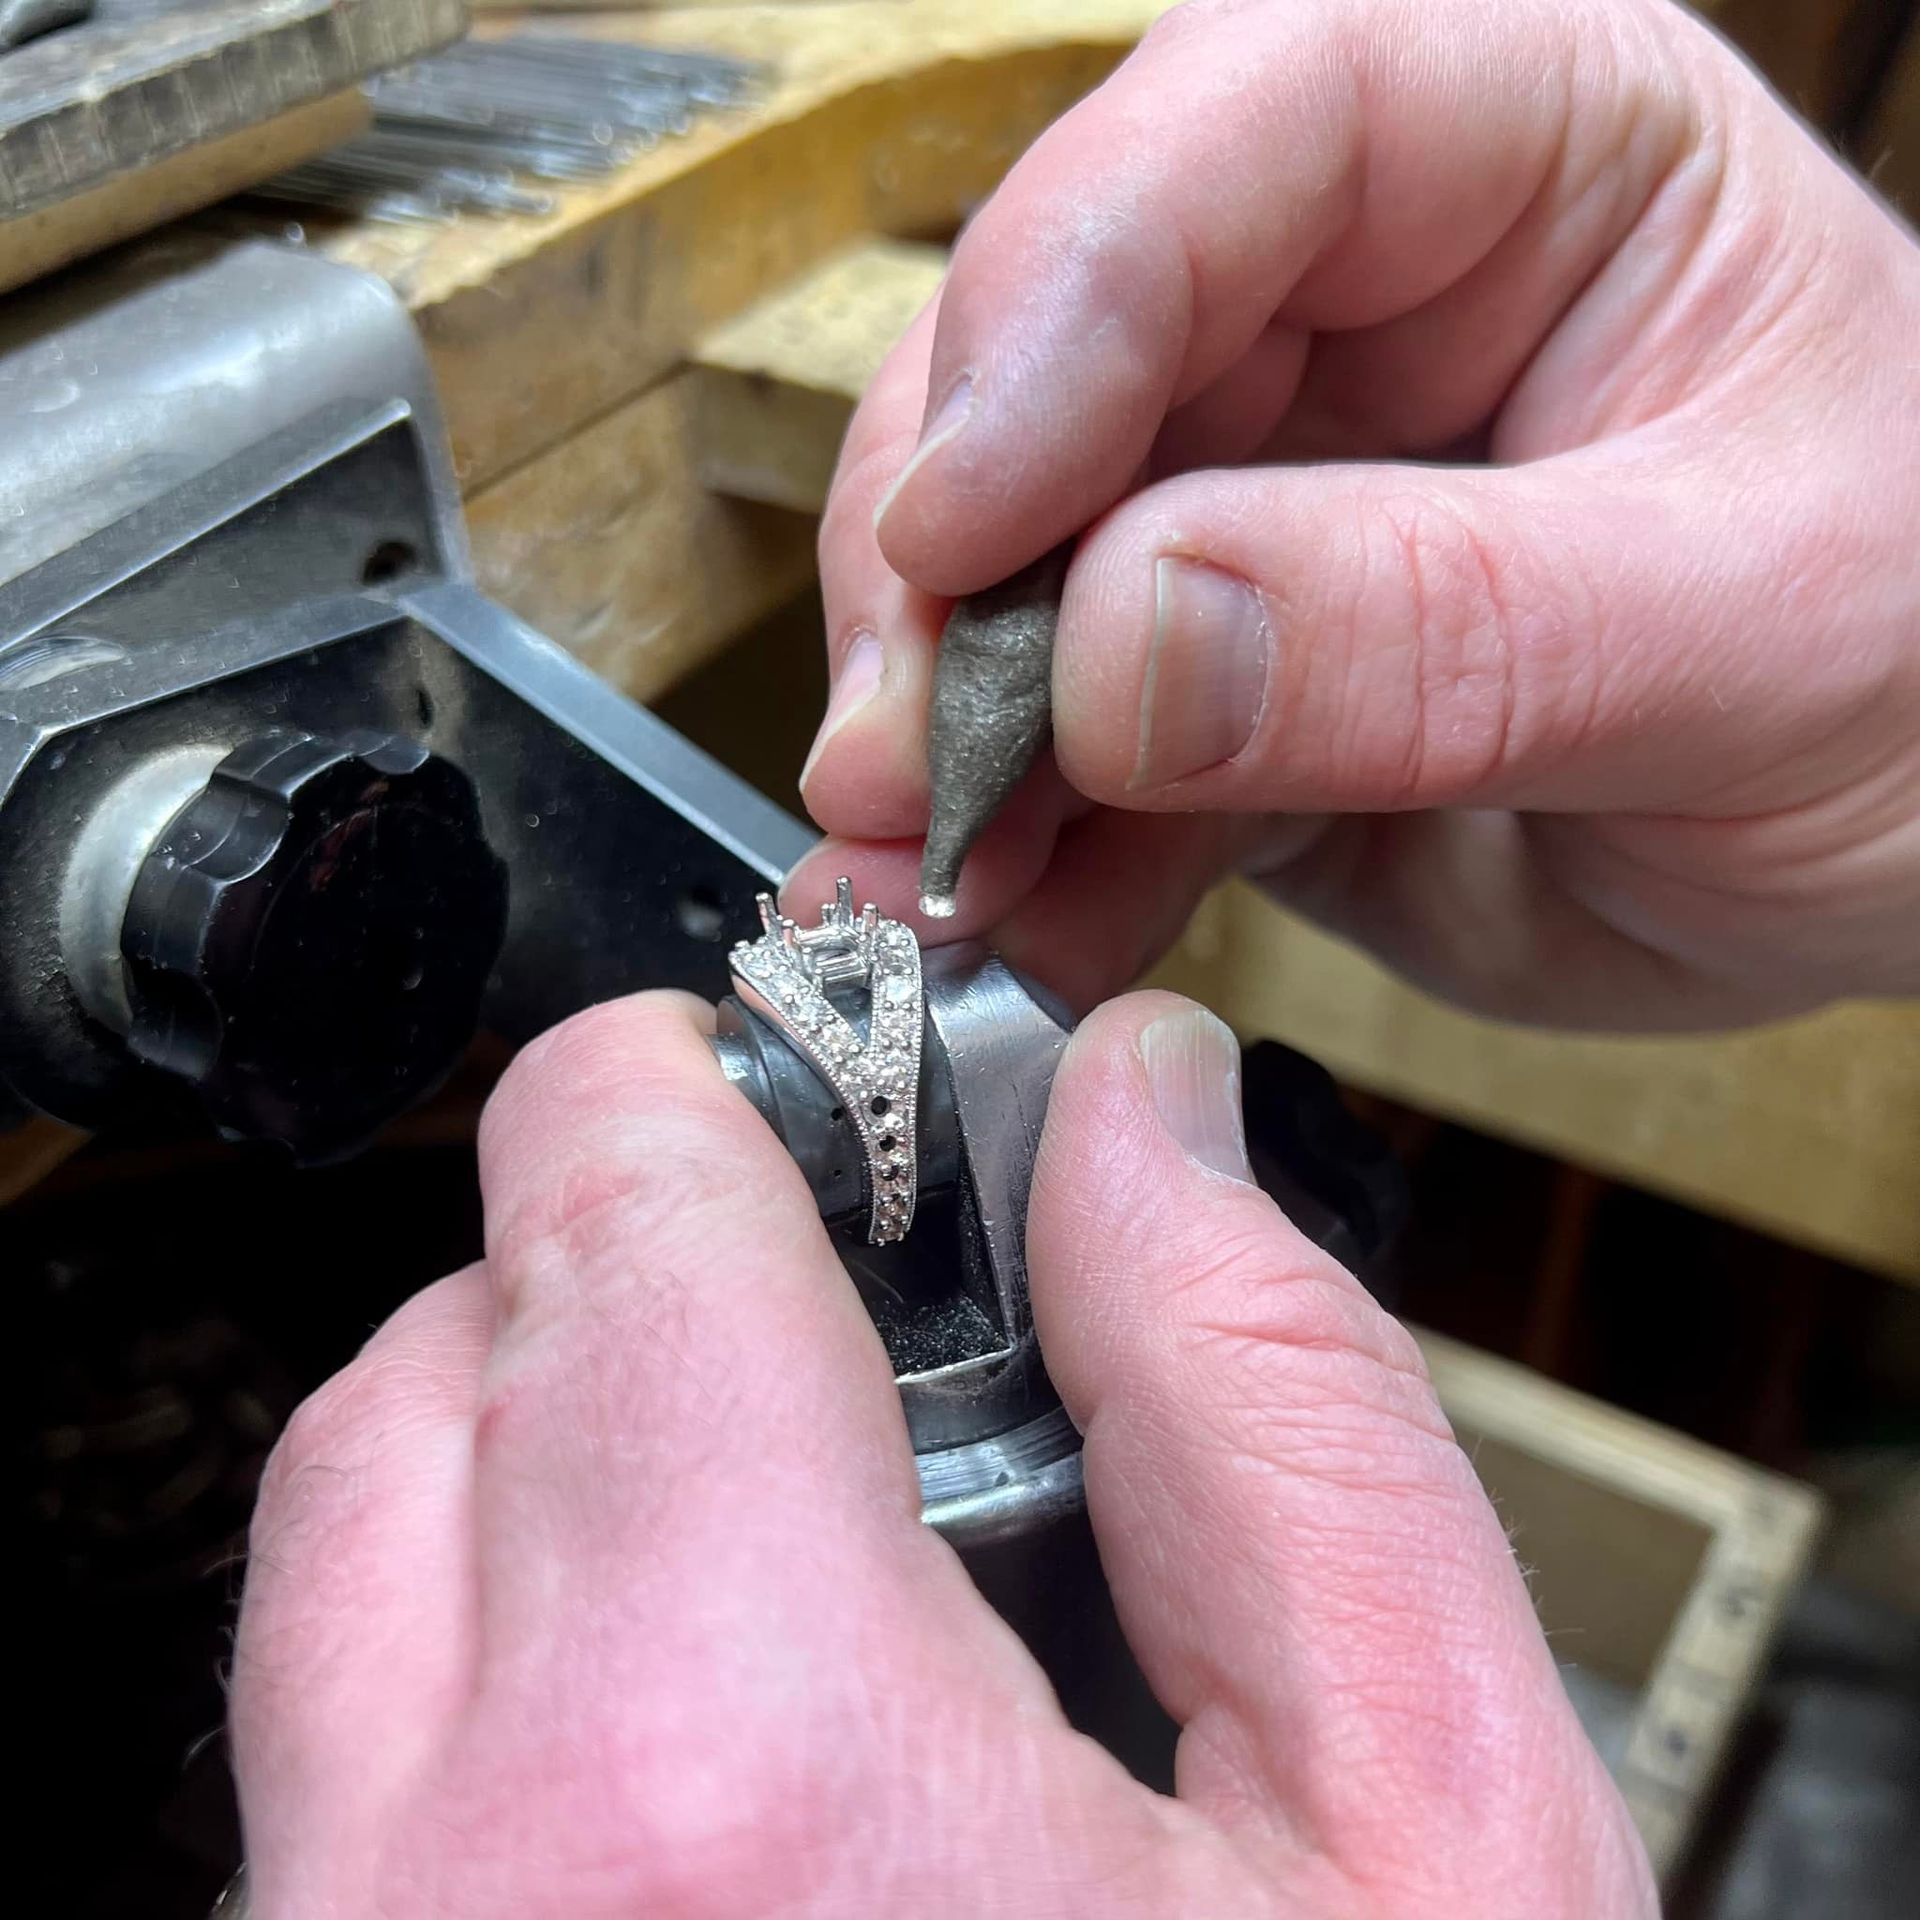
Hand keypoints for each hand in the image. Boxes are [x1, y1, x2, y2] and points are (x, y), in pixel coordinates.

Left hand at [231, 991, 1649, 1915]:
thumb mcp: (1436, 1847)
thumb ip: (1278, 1407)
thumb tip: (1148, 1125)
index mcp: (728, 1799)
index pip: (600, 1237)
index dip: (681, 1093)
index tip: (749, 1068)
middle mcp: (439, 1916)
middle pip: (420, 1385)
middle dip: (609, 1277)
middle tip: (814, 1304)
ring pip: (350, 1578)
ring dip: (549, 1470)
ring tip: (793, 1534)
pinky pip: (344, 1769)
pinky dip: (504, 1670)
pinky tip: (719, 1744)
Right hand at [793, 0, 1919, 1026]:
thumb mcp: (1746, 632)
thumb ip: (1440, 629)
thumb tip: (1114, 647)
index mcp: (1518, 149)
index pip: (1235, 137)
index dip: (1056, 313)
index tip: (963, 531)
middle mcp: (1348, 300)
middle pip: (1045, 366)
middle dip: (946, 580)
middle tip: (894, 773)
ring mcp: (1261, 497)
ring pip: (1010, 576)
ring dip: (942, 745)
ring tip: (921, 893)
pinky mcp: (1223, 680)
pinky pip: (1071, 755)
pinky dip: (1025, 856)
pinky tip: (1010, 940)